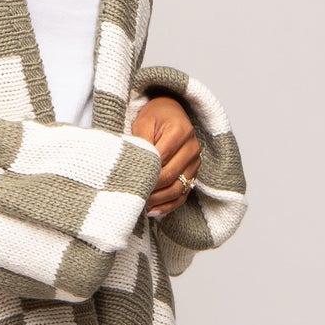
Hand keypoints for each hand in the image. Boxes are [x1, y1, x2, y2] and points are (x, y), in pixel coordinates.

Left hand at [130, 94, 200, 216]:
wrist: (171, 114)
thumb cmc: (155, 118)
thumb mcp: (142, 122)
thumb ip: (140, 141)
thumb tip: (135, 165)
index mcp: (181, 131)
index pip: (161, 158)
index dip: (145, 171)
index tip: (128, 180)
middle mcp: (192, 147)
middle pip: (170, 175)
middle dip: (150, 187)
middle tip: (132, 194)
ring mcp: (195, 162)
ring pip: (177, 188)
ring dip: (157, 199)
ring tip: (139, 203)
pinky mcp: (194, 174)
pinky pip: (183, 195)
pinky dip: (168, 206)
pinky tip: (152, 211)